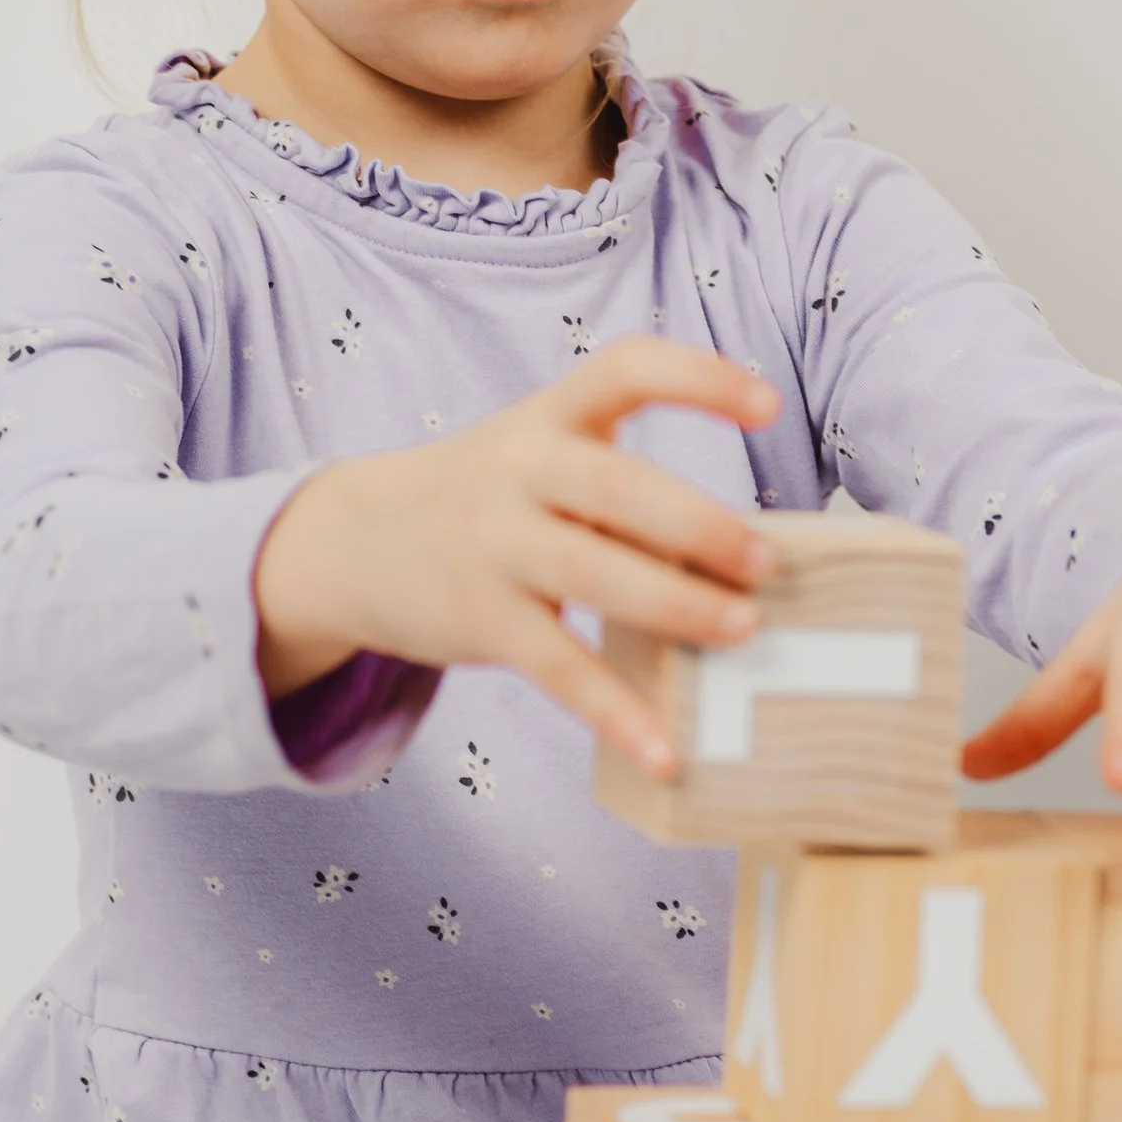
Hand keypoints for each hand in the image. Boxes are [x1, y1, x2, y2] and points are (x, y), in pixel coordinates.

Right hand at [252, 337, 778, 772]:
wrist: (353, 541)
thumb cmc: (487, 500)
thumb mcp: (540, 465)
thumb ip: (623, 496)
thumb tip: (738, 565)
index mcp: (548, 417)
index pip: (626, 368)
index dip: (700, 379)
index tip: (768, 406)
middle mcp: (518, 471)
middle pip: (616, 486)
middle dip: (698, 524)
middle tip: (765, 563)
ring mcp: (495, 546)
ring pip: (594, 573)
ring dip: (676, 605)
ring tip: (741, 629)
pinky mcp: (482, 620)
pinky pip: (560, 669)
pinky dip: (617, 714)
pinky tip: (665, 752)